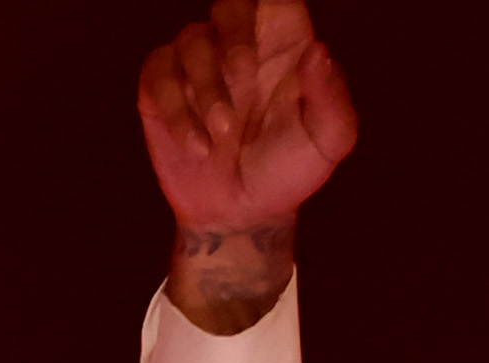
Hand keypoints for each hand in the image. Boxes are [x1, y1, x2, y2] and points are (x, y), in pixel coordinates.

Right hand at [138, 0, 354, 331]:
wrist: (241, 214)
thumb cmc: (289, 171)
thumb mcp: (328, 141)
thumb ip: (330, 97)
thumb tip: (316, 52)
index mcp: (285, 42)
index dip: (269, 0)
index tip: (264, 36)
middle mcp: (240, 45)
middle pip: (230, 4)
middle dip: (233, 35)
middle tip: (242, 77)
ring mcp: (198, 65)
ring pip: (190, 40)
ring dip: (205, 88)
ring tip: (222, 135)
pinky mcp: (162, 91)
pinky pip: (158, 74)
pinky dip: (176, 112)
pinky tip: (197, 147)